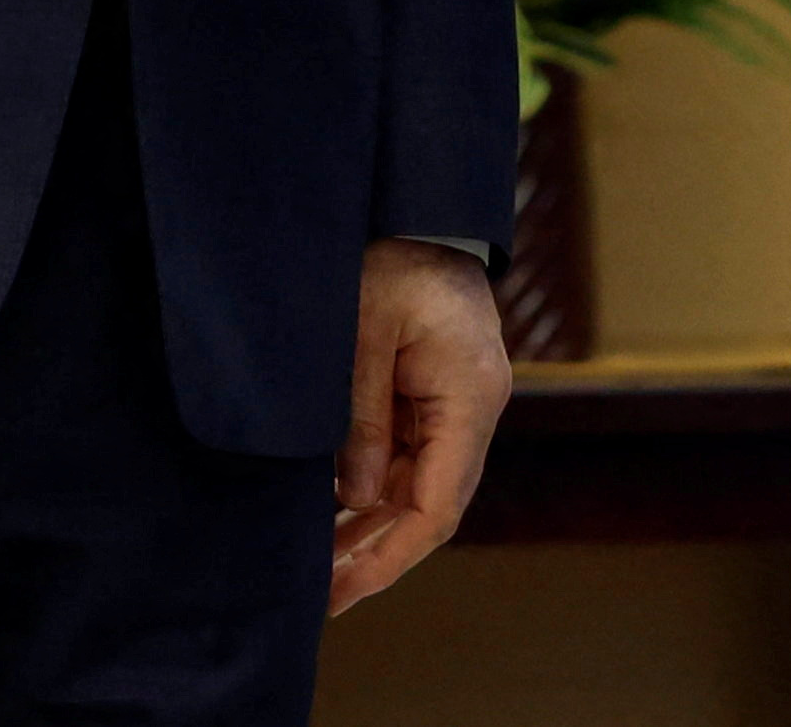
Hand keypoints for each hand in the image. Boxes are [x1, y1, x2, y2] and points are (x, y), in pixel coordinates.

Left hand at [330, 237, 509, 612]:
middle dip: (375, 550)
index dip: (390, 556)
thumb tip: (353, 497)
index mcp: (470, 395)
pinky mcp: (437, 385)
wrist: (413, 198)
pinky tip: (332, 508)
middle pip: (431, 502)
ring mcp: (458, 396)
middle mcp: (475, 404)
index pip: (438, 505)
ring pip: (419, 482)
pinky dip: (372, 484)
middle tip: (317, 593)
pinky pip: (410, 452)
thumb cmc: (389, 253)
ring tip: (315, 561)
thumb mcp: (361, 334)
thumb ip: (360, 417)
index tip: (340, 590)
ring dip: (371, 522)